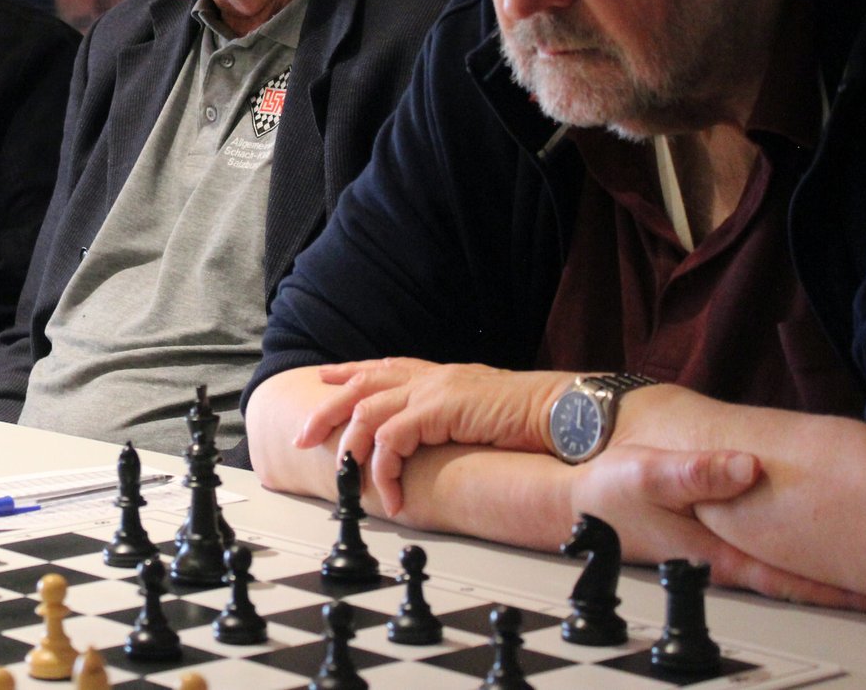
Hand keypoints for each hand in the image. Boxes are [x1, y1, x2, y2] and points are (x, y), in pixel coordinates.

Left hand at [294, 358, 566, 512]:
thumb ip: (454, 415)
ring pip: (366, 414)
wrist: (561, 412)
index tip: (326, 378)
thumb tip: (438, 436)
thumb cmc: (531, 418)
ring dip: (350, 450)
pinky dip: (384, 472)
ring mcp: (433, 390)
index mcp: (440, 375)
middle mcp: (431, 377)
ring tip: (344, 480)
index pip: (383, 367)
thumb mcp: (482, 412)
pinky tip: (391, 497)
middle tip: (303, 435)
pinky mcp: (438, 410)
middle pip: (360, 385)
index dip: (350, 372)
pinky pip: (392, 442)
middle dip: (326, 410)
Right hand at [572, 445, 865, 611]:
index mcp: (715, 554)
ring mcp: (719, 554)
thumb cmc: (607, 493)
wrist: (572, 501)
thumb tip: (748, 468)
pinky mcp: (713, 540)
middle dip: (844, 579)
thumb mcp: (647, 473)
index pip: (791, 577)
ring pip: (784, 565)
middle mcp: (723, 561)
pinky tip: (813, 536)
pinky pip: (767, 550)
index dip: (838, 583)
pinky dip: (798, 549)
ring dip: (823, 565)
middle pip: (796, 577)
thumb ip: (697, 472)